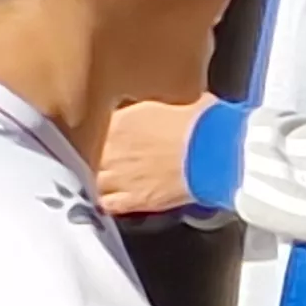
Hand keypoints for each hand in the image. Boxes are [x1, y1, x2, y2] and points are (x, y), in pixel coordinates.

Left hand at [99, 96, 215, 217]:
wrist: (219, 153)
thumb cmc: (203, 123)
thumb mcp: (171, 101)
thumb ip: (148, 107)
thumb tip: (151, 108)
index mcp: (118, 120)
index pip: (92, 126)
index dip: (98, 133)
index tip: (103, 135)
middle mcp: (111, 148)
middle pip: (86, 154)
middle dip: (95, 155)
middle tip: (105, 158)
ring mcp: (119, 176)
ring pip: (92, 179)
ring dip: (97, 178)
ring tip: (104, 179)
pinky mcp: (134, 200)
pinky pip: (107, 204)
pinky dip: (105, 202)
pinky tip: (109, 200)